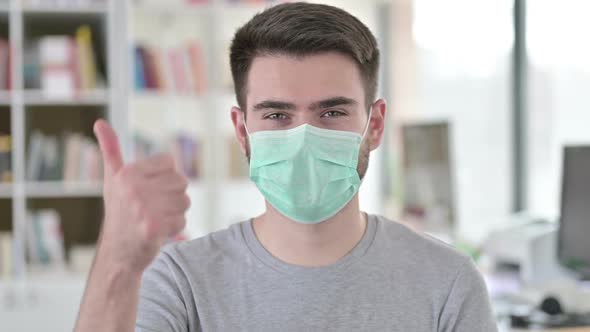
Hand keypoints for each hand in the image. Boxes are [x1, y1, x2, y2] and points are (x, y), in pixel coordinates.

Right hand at [93, 119, 189, 272]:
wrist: (117, 254)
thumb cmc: (119, 213)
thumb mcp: (112, 179)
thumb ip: (110, 150)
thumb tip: (100, 122)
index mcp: (128, 173)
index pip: (170, 163)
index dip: (165, 179)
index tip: (149, 191)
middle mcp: (134, 188)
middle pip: (181, 182)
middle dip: (172, 197)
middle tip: (153, 209)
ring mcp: (143, 208)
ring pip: (184, 201)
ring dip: (175, 213)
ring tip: (155, 219)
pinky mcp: (153, 227)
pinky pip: (183, 220)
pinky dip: (175, 229)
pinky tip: (158, 232)